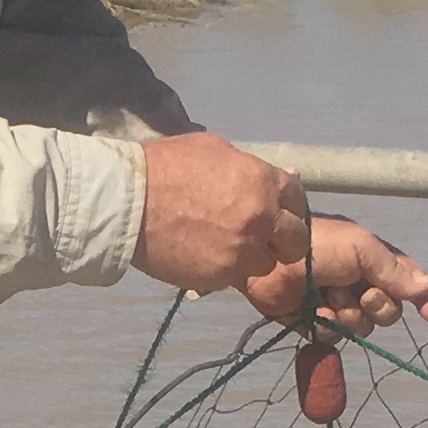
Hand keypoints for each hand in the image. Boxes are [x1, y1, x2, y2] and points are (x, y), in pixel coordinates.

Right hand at [130, 130, 306, 299]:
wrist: (128, 201)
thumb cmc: (166, 166)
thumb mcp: (214, 150)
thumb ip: (248, 169)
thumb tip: (268, 177)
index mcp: (263, 183)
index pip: (298, 202)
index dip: (289, 209)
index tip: (279, 214)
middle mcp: (261, 220)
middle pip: (296, 243)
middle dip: (283, 241)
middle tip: (265, 239)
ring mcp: (241, 252)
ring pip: (266, 265)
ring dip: (253, 258)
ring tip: (228, 248)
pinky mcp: (219, 277)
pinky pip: (233, 277)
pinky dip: (223, 269)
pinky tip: (202, 255)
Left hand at [240, 214, 427, 333]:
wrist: (270, 258)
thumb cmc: (317, 245)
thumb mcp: (362, 249)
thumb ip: (394, 270)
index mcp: (374, 261)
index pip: (409, 283)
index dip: (424, 299)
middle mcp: (359, 284)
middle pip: (388, 312)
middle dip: (377, 305)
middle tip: (358, 291)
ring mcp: (337, 305)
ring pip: (362, 328)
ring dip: (348, 313)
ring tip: (328, 293)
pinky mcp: (315, 322)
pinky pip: (334, 338)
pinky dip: (326, 325)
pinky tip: (313, 309)